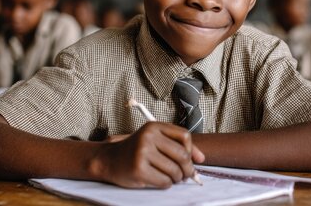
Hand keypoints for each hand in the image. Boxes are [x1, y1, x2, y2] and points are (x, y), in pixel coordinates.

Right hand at [90, 122, 204, 188]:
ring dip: (177, 178)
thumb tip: (201, 158)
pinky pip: (164, 181)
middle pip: (182, 155)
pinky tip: (160, 180)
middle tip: (185, 175)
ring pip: (174, 170)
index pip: (184, 136)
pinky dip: (166, 184)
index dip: (191, 150)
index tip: (189, 160)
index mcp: (154, 126)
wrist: (109, 160)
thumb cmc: (137, 151)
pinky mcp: (138, 169)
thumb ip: (178, 145)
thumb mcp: (156, 141)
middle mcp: (148, 137)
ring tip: (172, 178)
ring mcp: (142, 152)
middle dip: (187, 169)